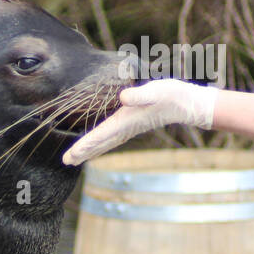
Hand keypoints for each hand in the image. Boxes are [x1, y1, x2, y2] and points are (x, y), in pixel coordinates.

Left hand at [62, 78, 218, 165]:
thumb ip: (140, 95)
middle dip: (82, 153)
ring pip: (104, 142)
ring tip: (74, 158)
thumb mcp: (156, 91)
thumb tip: (124, 98)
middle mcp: (124, 128)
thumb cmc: (171, 95)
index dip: (84, 145)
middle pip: (99, 143)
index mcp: (125, 121)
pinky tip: (96, 146)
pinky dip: (100, 143)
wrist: (188, 103)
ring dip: (89, 150)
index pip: (100, 135)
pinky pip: (111, 138)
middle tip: (66, 162)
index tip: (70, 156)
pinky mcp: (132, 124)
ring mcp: (128, 128)